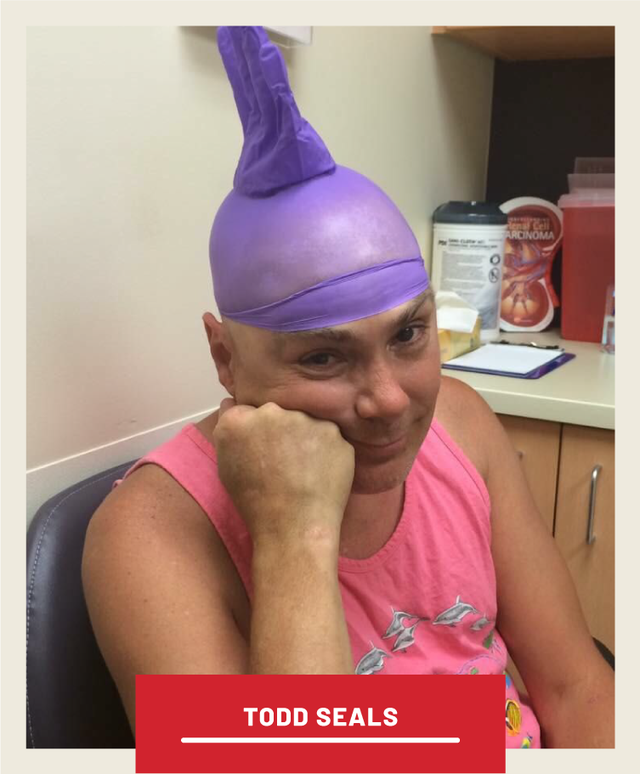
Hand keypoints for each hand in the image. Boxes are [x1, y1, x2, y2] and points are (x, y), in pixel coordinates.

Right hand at [212, 399, 354, 544]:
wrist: (293, 527)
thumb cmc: (255, 503)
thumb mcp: (226, 467)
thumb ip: (229, 431)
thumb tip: (233, 405)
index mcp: (238, 420)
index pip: (246, 411)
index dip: (254, 431)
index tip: (259, 449)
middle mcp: (271, 412)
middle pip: (276, 412)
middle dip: (279, 430)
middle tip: (282, 461)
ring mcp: (305, 419)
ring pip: (305, 422)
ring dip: (304, 437)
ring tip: (303, 469)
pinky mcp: (334, 432)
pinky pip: (327, 436)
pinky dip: (325, 450)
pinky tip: (320, 472)